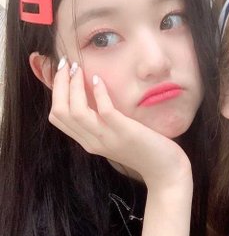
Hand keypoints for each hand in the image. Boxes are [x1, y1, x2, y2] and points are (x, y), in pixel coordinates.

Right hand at [49, 60, 191, 188]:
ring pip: (75, 111)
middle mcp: (93, 142)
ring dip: (72, 86)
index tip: (62, 73)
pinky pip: (104, 111)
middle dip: (59, 85)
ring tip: (77, 68)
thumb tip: (96, 99)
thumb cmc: (145, 151)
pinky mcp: (125, 132)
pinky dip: (98, 93)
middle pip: (60, 112)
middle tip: (65, 64)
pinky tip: (99, 80)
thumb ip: (104, 124)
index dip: (55, 93)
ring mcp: (108, 138)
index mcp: (89, 142)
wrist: (166, 171)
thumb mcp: (118, 137)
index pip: (58, 117)